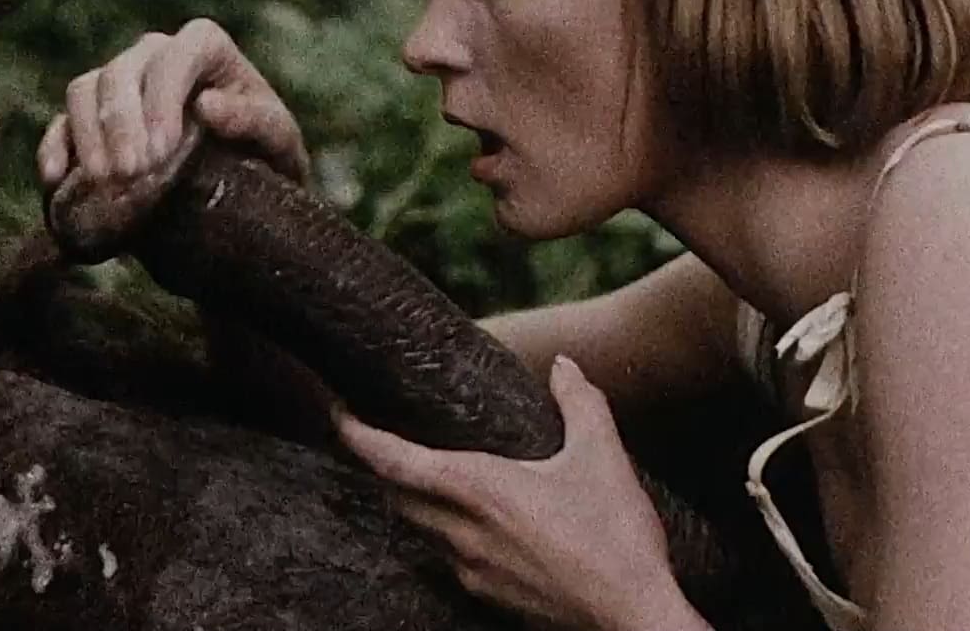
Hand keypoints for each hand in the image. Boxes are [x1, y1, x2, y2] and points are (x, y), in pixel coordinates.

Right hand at [37, 19, 310, 256]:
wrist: (242, 190)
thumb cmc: (266, 156)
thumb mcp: (278, 143)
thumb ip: (253, 120)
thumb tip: (208, 105)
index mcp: (207, 48)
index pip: (178, 54)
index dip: (163, 98)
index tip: (162, 152)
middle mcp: (157, 56)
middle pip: (122, 71)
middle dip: (122, 124)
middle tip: (132, 176)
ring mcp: (121, 84)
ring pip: (84, 89)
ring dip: (90, 136)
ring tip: (107, 183)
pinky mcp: (93, 120)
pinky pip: (61, 122)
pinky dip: (54, 147)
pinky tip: (57, 178)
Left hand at [333, 357, 692, 630]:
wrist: (632, 618)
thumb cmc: (615, 537)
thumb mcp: (603, 456)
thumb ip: (581, 402)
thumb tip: (564, 364)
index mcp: (478, 490)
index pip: (393, 461)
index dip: (357, 435)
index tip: (337, 413)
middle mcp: (462, 533)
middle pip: (395, 496)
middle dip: (379, 465)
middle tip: (372, 435)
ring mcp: (471, 571)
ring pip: (419, 529)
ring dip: (409, 501)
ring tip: (416, 475)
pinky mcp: (488, 597)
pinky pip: (445, 559)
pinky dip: (440, 533)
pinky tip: (465, 525)